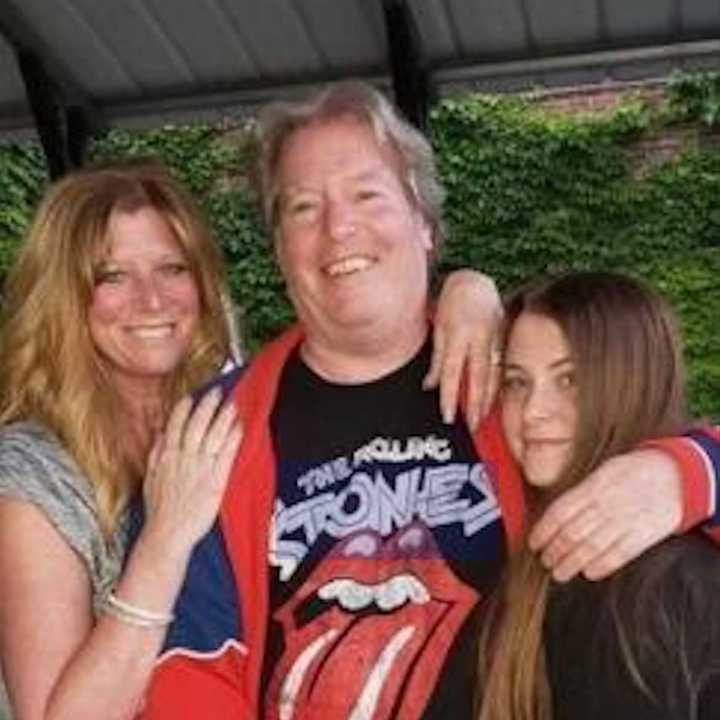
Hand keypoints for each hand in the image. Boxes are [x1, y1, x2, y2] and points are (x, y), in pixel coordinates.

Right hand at [142, 389, 242, 554]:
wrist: (166, 535)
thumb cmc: (159, 509)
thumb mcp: (149, 477)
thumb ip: (155, 452)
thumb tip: (160, 432)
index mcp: (165, 457)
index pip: (175, 425)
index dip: (184, 409)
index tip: (192, 396)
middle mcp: (183, 459)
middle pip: (196, 425)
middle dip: (207, 406)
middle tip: (217, 390)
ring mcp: (200, 469)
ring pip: (213, 436)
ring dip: (223, 417)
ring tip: (232, 403)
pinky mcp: (215, 482)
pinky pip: (226, 455)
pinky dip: (233, 439)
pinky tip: (240, 427)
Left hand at [424, 269, 502, 428]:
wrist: (476, 281)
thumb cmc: (452, 303)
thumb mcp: (438, 328)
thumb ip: (437, 358)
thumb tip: (430, 387)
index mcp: (458, 334)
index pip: (452, 372)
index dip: (449, 396)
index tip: (448, 416)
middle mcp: (479, 337)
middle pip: (478, 377)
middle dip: (475, 404)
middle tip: (471, 425)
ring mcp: (496, 338)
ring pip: (494, 374)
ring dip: (489, 398)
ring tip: (482, 418)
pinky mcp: (506, 339)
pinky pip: (503, 367)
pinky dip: (499, 385)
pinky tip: (496, 400)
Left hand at [529, 449, 682, 581]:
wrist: (673, 475)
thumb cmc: (632, 472)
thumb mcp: (601, 472)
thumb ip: (580, 492)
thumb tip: (554, 515)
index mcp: (592, 487)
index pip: (560, 512)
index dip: (543, 531)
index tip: (534, 543)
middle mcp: (606, 506)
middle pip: (572, 534)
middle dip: (554, 551)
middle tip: (544, 561)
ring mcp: (624, 522)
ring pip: (591, 548)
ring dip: (570, 563)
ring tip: (559, 572)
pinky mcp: (643, 536)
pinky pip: (618, 555)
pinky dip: (600, 566)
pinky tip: (588, 572)